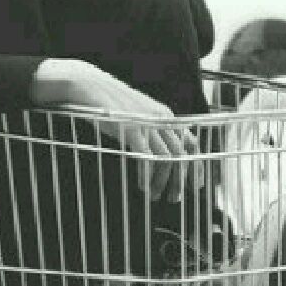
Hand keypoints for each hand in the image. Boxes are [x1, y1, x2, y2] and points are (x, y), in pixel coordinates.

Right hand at [30, 59, 203, 202]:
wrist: (91, 86)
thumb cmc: (111, 103)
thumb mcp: (139, 114)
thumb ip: (152, 129)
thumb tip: (160, 152)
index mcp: (165, 115)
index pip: (190, 143)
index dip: (195, 166)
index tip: (193, 185)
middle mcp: (161, 118)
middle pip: (181, 154)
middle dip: (180, 180)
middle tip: (174, 198)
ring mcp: (147, 123)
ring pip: (166, 158)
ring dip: (162, 182)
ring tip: (154, 196)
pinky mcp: (131, 128)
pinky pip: (146, 156)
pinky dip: (147, 175)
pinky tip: (143, 186)